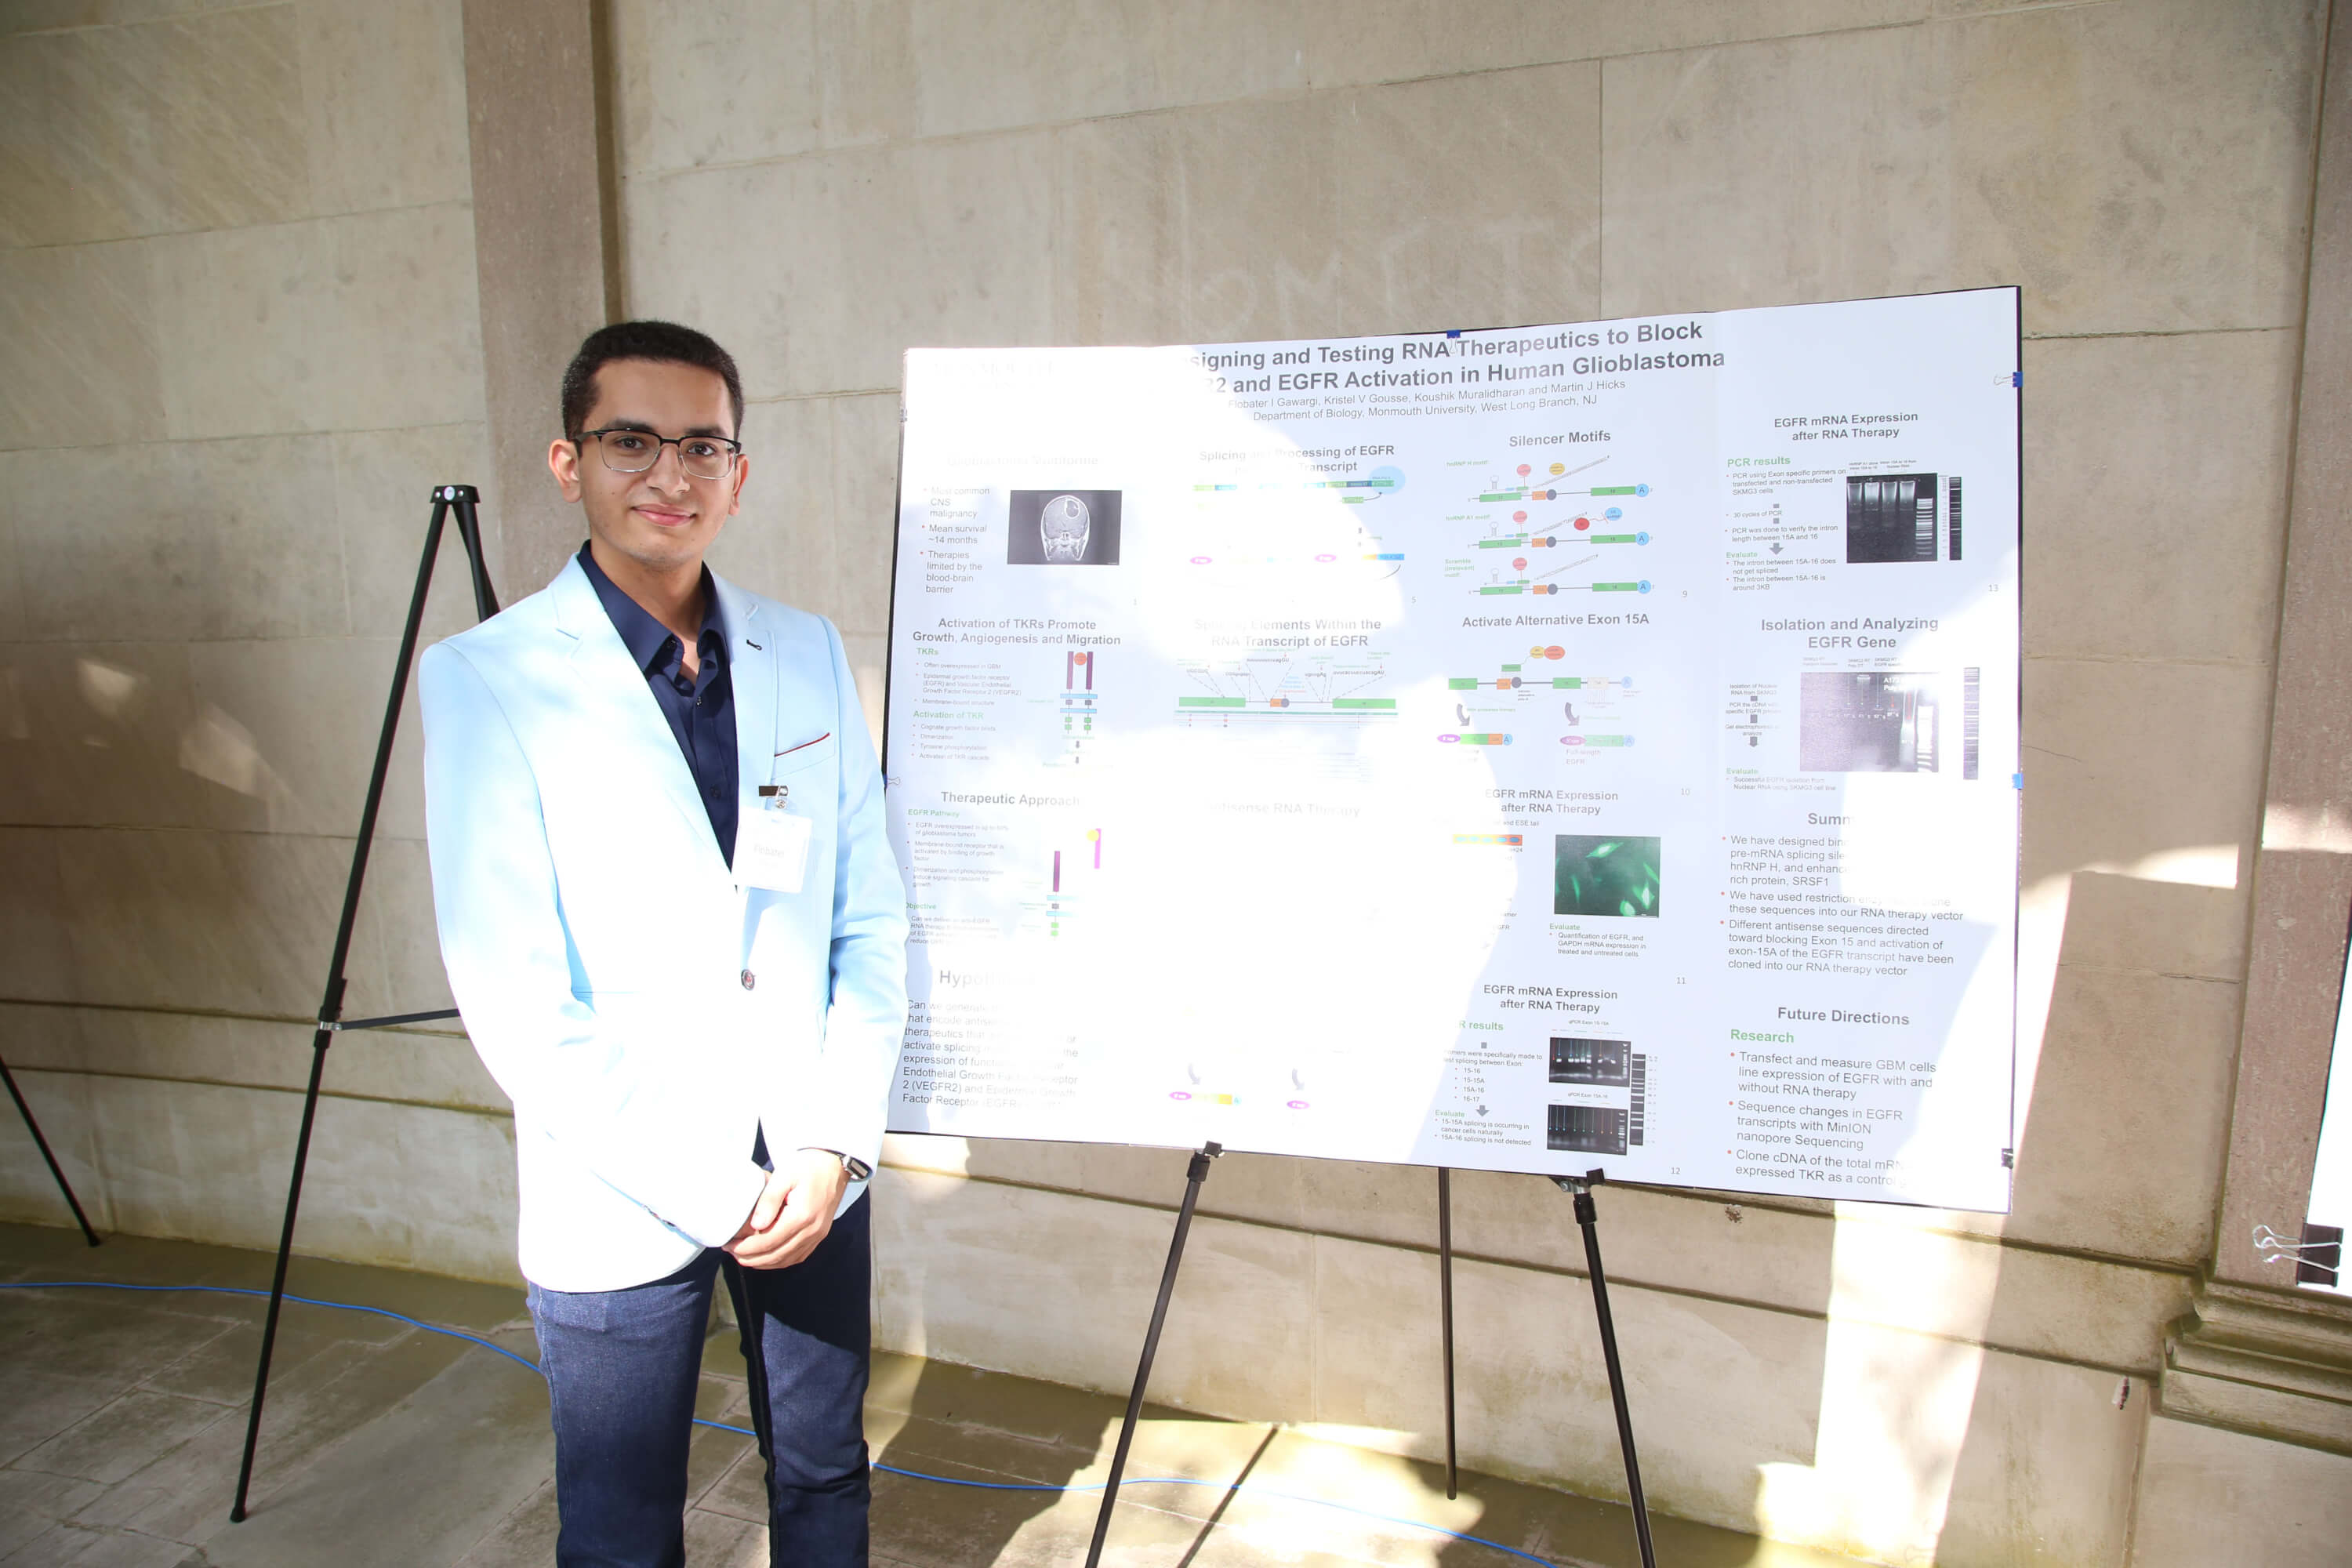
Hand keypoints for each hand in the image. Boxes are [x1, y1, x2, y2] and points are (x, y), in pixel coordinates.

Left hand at [725, 1148, 847, 1269]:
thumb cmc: (808, 1165)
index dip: (746, 1247)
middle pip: (776, 1255)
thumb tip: (755, 1225)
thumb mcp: (784, 1175)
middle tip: (731, 1250)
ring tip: (743, 1255)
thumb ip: (769, 1200)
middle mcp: (812, 1230)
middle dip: (750, 1257)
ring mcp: (817, 1235)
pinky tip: (766, 1257)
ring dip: (763, 1262)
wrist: (833, 1164)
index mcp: (802, 1216)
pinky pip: (797, 1256)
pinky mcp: (819, 1236)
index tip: (729, 1244)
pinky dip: (779, 1261)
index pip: (769, 1242)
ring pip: (786, 1260)